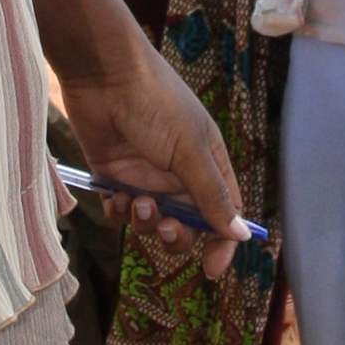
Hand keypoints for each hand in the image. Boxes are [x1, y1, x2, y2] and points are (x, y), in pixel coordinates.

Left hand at [58, 39, 245, 281]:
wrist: (104, 74)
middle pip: (186, 225)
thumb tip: (240, 235)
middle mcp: (179, 174)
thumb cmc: (156, 103)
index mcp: (208, 164)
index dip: (222, 244)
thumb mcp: (190, 150)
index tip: (212, 270)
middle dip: (176, 235)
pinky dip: (120, 212)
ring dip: (145, 221)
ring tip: (135, 200)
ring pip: (151, 222)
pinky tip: (115, 195)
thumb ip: (212, 196)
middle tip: (165, 226)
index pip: (224, 214)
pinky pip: (121, 212)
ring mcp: (145, 176)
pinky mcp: (114, 176)